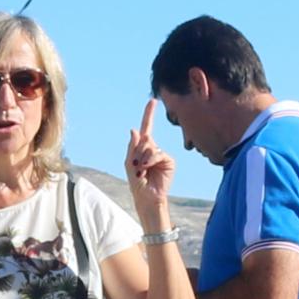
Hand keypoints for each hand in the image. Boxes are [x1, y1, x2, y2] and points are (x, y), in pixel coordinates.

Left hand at [126, 99, 175, 213]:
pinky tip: (147, 168)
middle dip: (137, 151)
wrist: (147, 197)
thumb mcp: (129, 164)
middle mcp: (153, 149)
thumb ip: (132, 147)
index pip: (146, 128)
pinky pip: (158, 153)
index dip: (149, 114)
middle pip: (144, 138)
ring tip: (142, 169)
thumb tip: (134, 129)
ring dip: (143, 158)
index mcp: (142, 148)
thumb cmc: (137, 182)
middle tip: (137, 165)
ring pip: (150, 146)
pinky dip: (151, 160)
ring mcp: (161, 154)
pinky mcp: (169, 160)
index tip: (152, 101)